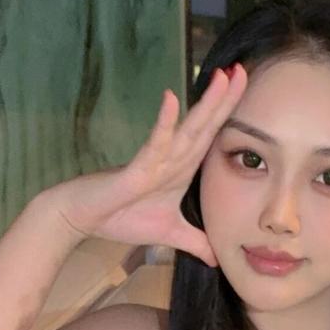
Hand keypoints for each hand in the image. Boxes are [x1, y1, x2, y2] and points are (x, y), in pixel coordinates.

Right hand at [47, 63, 247, 263]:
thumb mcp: (169, 233)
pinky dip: (164, 123)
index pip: (212, 136)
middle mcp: (173, 159)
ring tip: (221, 77)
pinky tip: (171, 99)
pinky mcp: (136, 169)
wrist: (83, 218)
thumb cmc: (121, 218)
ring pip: (187, 129)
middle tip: (243, 69)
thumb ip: (195, 242)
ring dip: (205, 104)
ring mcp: (155, 161)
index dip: (229, 114)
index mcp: (182, 168)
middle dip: (225, 99)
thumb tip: (216, 259)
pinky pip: (154, 144)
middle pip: (205, 125)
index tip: (247, 89)